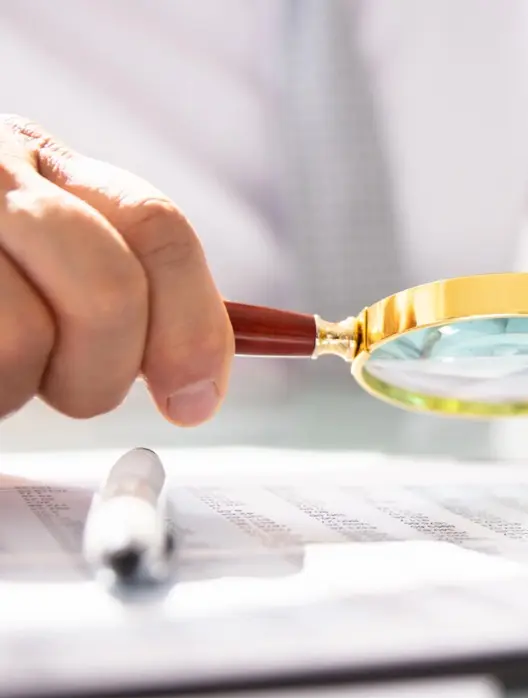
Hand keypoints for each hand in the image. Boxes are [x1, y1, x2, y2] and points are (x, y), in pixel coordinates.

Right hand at [0, 116, 231, 423]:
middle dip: (107, 371)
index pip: (159, 228)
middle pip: (110, 292)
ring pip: (24, 341)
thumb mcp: (41, 248)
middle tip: (72, 387)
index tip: (197, 398)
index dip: (196, 325)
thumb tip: (199, 387)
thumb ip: (117, 284)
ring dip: (22, 387)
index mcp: (48, 164)